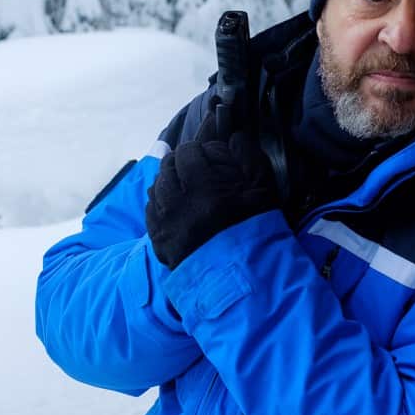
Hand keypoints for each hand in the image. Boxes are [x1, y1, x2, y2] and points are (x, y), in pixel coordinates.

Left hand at [146, 113, 276, 269]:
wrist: (244, 277)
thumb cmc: (258, 231)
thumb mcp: (263, 190)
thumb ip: (249, 156)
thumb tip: (233, 137)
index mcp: (205, 189)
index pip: (189, 152)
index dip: (199, 150)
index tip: (209, 156)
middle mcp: (179, 204)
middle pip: (168, 167)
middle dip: (181, 163)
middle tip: (195, 168)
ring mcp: (165, 223)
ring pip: (157, 186)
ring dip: (169, 181)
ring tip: (185, 187)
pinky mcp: (158, 240)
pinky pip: (151, 209)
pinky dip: (161, 202)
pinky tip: (175, 205)